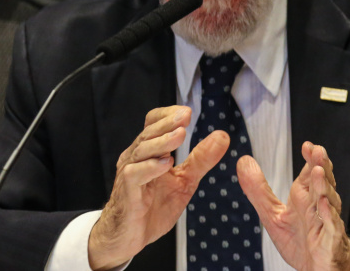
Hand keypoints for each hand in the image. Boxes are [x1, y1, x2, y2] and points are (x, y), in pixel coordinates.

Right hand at [88, 105, 227, 269]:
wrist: (128, 237)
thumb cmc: (152, 206)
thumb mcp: (185, 181)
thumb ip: (201, 159)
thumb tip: (222, 136)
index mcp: (149, 152)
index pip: (153, 123)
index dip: (167, 115)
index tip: (187, 112)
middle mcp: (136, 158)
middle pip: (148, 133)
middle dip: (168, 123)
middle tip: (185, 116)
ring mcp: (129, 173)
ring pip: (142, 150)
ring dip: (162, 141)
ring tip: (180, 135)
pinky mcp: (127, 192)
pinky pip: (135, 174)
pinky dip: (150, 168)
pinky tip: (165, 164)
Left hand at [238, 141, 349, 270]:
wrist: (316, 270)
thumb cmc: (300, 241)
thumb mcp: (272, 215)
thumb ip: (258, 190)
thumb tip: (243, 161)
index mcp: (304, 197)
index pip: (309, 173)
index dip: (310, 158)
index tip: (307, 145)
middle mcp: (317, 206)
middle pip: (321, 182)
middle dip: (320, 165)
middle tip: (317, 151)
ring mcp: (325, 222)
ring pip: (328, 200)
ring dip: (324, 186)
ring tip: (318, 172)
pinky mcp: (330, 241)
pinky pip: (331, 226)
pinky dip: (329, 215)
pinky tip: (324, 204)